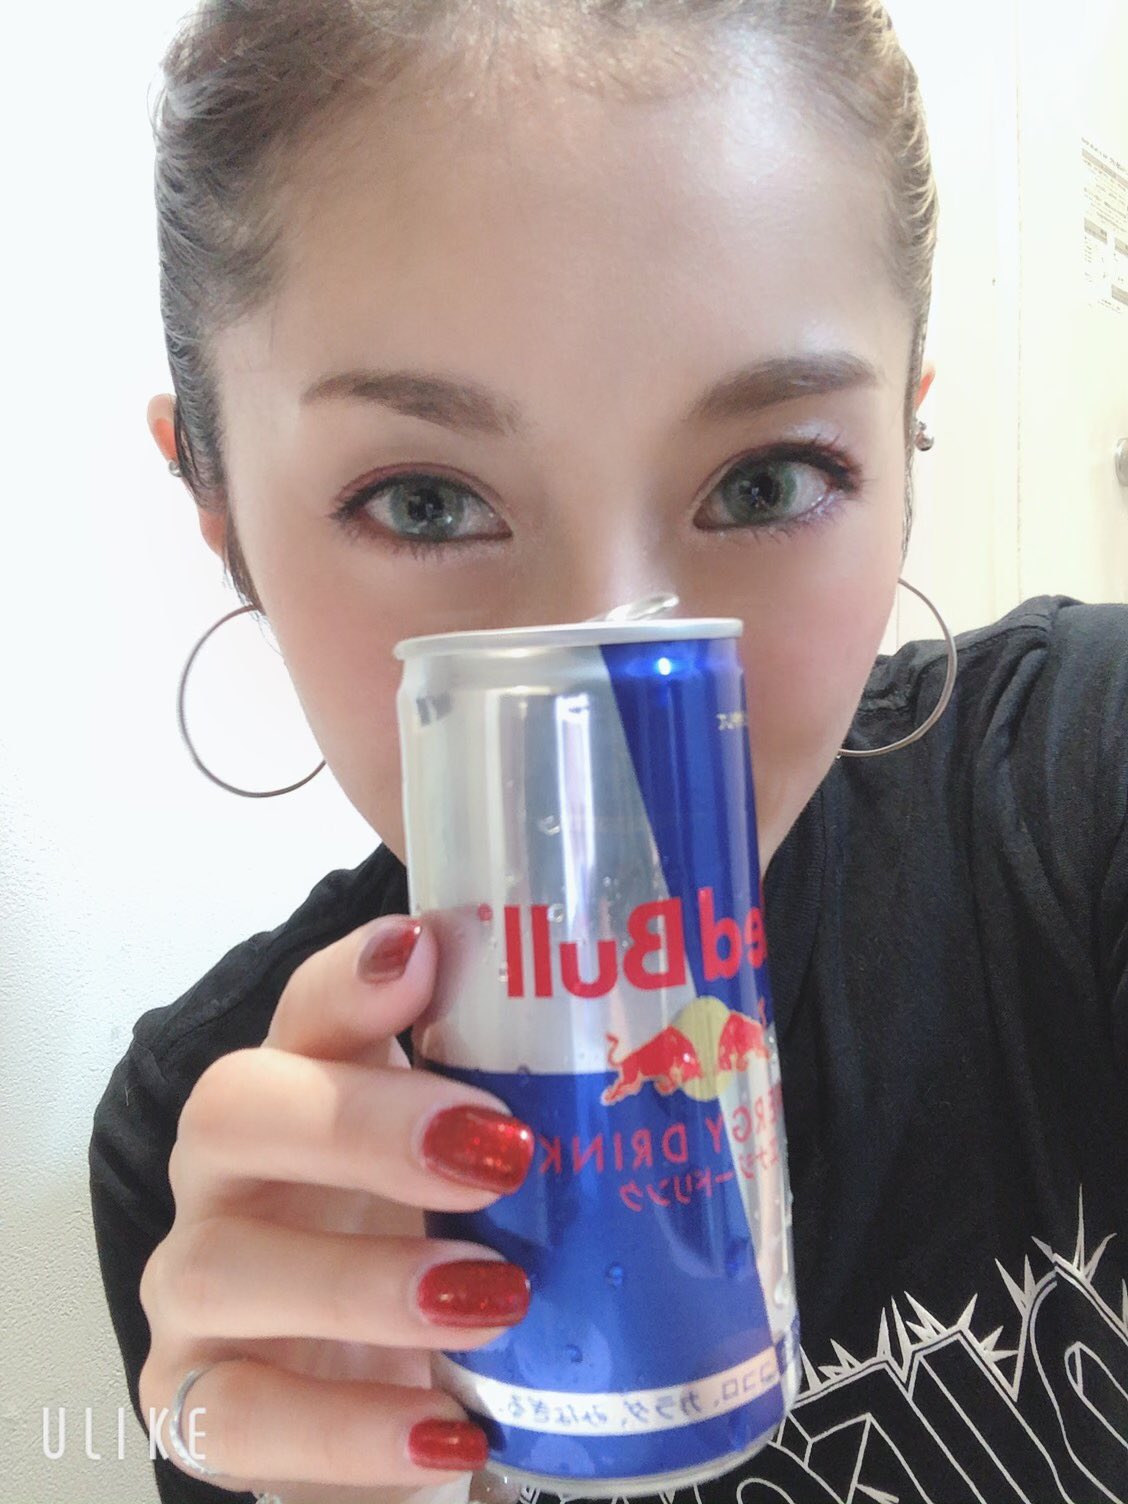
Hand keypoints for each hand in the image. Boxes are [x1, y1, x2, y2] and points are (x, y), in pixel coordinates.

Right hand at [138, 913, 534, 1502]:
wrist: (391, 1394)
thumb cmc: (444, 1245)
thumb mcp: (490, 1172)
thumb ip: (533, 1106)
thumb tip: (669, 1036)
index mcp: (306, 1088)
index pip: (308, 1006)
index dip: (353, 977)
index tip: (425, 955)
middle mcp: (233, 1175)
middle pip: (233, 1110)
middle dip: (359, 1124)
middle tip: (496, 1155)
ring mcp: (200, 1289)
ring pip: (216, 1266)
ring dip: (359, 1284)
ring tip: (493, 1301)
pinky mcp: (202, 1407)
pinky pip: (236, 1420)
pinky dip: (345, 1432)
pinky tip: (444, 1432)